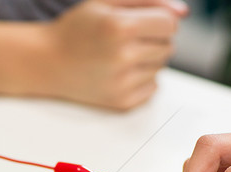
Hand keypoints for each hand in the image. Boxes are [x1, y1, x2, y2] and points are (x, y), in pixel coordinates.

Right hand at [43, 0, 184, 108]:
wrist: (47, 62)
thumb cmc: (76, 29)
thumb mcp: (106, 2)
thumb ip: (148, 1)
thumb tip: (183, 14)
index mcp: (120, 27)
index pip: (170, 25)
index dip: (158, 21)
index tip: (140, 23)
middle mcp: (122, 56)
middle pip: (168, 47)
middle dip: (153, 41)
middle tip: (125, 41)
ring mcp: (121, 83)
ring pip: (161, 68)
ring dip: (147, 60)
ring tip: (119, 56)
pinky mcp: (120, 102)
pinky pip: (152, 89)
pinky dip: (142, 80)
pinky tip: (119, 73)